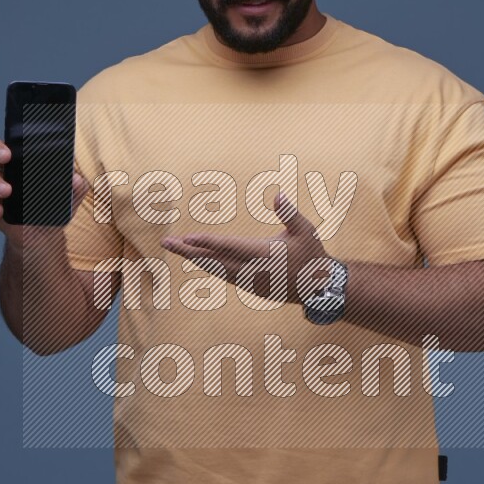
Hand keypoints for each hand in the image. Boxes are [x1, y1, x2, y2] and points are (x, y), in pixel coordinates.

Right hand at [0, 137, 88, 249]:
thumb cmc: (54, 206)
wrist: (44, 233)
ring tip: (7, 191)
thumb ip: (77, 187)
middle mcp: (10, 169)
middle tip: (6, 156)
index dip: (15, 135)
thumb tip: (76, 179)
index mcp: (26, 160)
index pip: (17, 140)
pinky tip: (0, 210)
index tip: (21, 136)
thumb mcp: (70, 196)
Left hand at [160, 189, 331, 304]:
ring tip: (176, 249)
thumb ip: (289, 214)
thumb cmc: (312, 255)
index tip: (187, 238)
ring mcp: (250, 281)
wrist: (319, 288)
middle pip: (213, 260)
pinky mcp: (251, 287)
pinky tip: (199, 260)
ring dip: (195, 258)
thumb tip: (277, 195)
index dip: (206, 242)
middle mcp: (252, 270)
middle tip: (165, 242)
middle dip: (188, 251)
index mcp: (263, 253)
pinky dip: (209, 267)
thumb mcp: (306, 231)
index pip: (228, 247)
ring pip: (216, 269)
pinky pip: (224, 275)